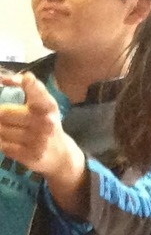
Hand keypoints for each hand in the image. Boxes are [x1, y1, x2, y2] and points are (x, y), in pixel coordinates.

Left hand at [0, 71, 85, 198]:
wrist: (60, 154)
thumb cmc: (45, 123)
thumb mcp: (43, 104)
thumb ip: (28, 88)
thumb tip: (4, 78)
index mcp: (48, 105)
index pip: (37, 91)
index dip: (29, 84)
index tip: (18, 79)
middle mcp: (46, 122)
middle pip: (4, 113)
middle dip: (0, 115)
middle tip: (7, 119)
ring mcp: (39, 140)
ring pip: (1, 131)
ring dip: (1, 131)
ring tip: (13, 132)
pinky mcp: (31, 155)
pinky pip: (3, 145)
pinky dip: (3, 143)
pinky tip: (13, 143)